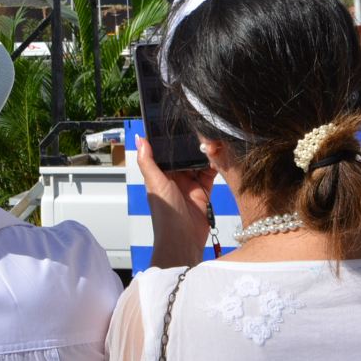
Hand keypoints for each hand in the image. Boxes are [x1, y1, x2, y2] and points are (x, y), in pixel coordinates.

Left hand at [135, 135, 216, 267]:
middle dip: (192, 144)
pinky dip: (215, 165)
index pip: (166, 150)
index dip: (173, 138)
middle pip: (184, 155)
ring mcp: (190, 184)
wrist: (183, 239)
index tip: (181, 121)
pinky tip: (220, 155)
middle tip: (202, 128)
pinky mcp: (204, 191)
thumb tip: (140, 137)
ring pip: (199, 162)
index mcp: (160, 173)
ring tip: (213, 138)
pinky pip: (210, 174)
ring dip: (205, 153)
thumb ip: (148, 161)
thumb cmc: (164, 212)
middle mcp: (175, 176)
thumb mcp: (155, 183)